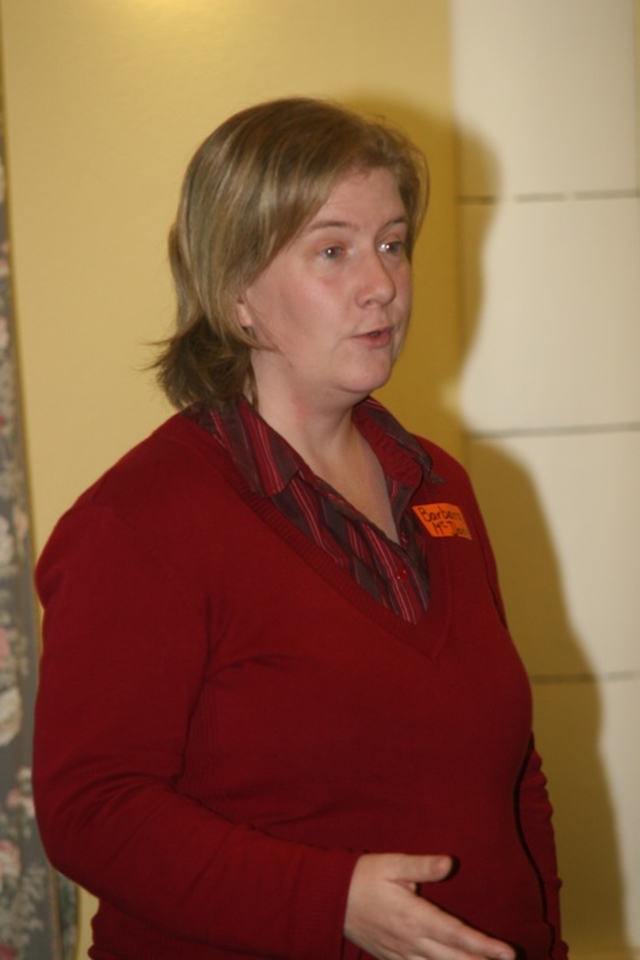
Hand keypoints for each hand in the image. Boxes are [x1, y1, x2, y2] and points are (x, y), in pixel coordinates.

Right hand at [344, 852, 515, 959]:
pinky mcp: (392, 958)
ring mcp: (401, 954)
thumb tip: (450, 863)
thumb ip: (423, 867)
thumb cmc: (363, 876)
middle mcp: (410, 941)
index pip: (457, 935)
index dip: (484, 946)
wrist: (329, 899)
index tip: (507, 953)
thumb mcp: (392, 864)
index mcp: (414, 916)